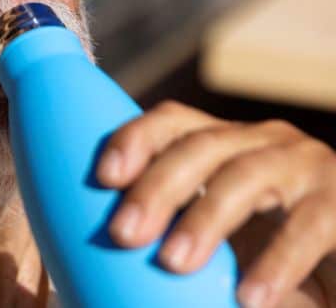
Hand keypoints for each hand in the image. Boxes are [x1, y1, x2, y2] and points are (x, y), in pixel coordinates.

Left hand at [95, 100, 335, 307]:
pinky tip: (249, 299)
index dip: (135, 139)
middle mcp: (263, 142)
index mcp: (223, 144)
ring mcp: (307, 165)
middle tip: (124, 234)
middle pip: (200, 146)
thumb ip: (170, 231)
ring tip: (171, 263)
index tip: (103, 178)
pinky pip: (309, 225)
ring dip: (205, 219)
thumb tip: (104, 256)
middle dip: (157, 187)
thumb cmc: (265, 255)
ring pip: (246, 177)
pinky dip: (276, 262)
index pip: (172, 122)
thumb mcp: (216, 237)